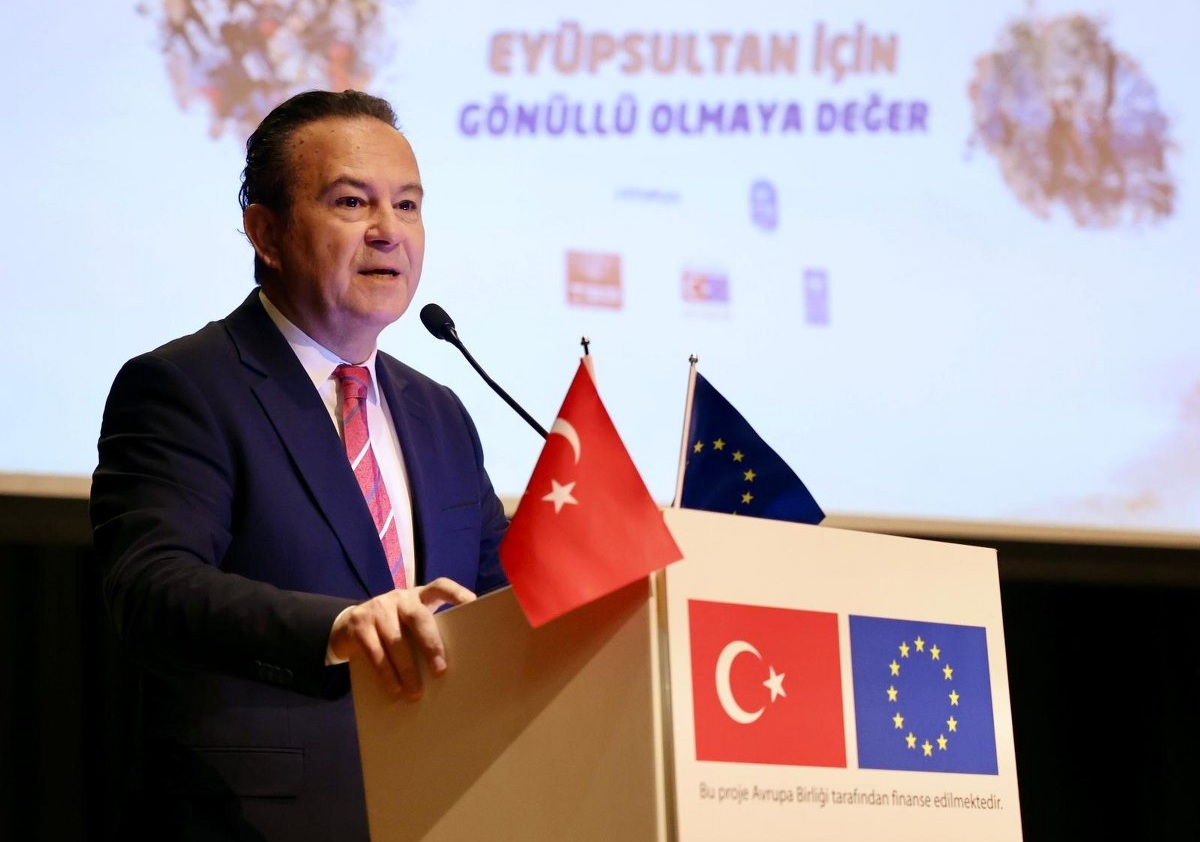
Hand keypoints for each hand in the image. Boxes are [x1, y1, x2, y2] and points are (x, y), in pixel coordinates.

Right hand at [329, 578, 475, 699]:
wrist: (347, 627)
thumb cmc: (391, 629)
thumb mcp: (407, 625)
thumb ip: (423, 634)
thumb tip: (445, 669)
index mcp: (418, 596)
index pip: (440, 586)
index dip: (456, 592)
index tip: (472, 603)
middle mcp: (400, 598)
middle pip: (418, 617)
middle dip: (431, 644)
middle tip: (440, 670)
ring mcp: (377, 608)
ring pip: (396, 640)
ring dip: (407, 669)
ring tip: (416, 692)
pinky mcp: (359, 624)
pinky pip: (375, 651)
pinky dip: (386, 673)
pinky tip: (395, 688)